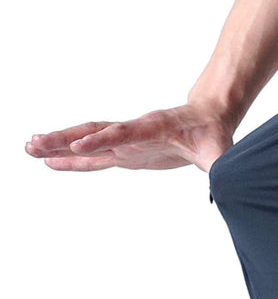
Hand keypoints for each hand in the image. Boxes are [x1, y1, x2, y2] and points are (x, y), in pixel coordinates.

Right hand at [23, 102, 234, 174]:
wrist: (207, 118)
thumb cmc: (213, 135)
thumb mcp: (220, 152)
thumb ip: (220, 165)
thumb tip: (227, 180)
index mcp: (154, 128)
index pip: (125, 133)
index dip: (104, 139)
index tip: (81, 146)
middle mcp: (133, 131)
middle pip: (93, 132)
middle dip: (64, 139)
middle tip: (35, 142)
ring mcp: (125, 140)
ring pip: (86, 141)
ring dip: (58, 145)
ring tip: (28, 147)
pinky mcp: (124, 151)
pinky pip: (93, 156)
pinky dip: (71, 159)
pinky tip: (49, 161)